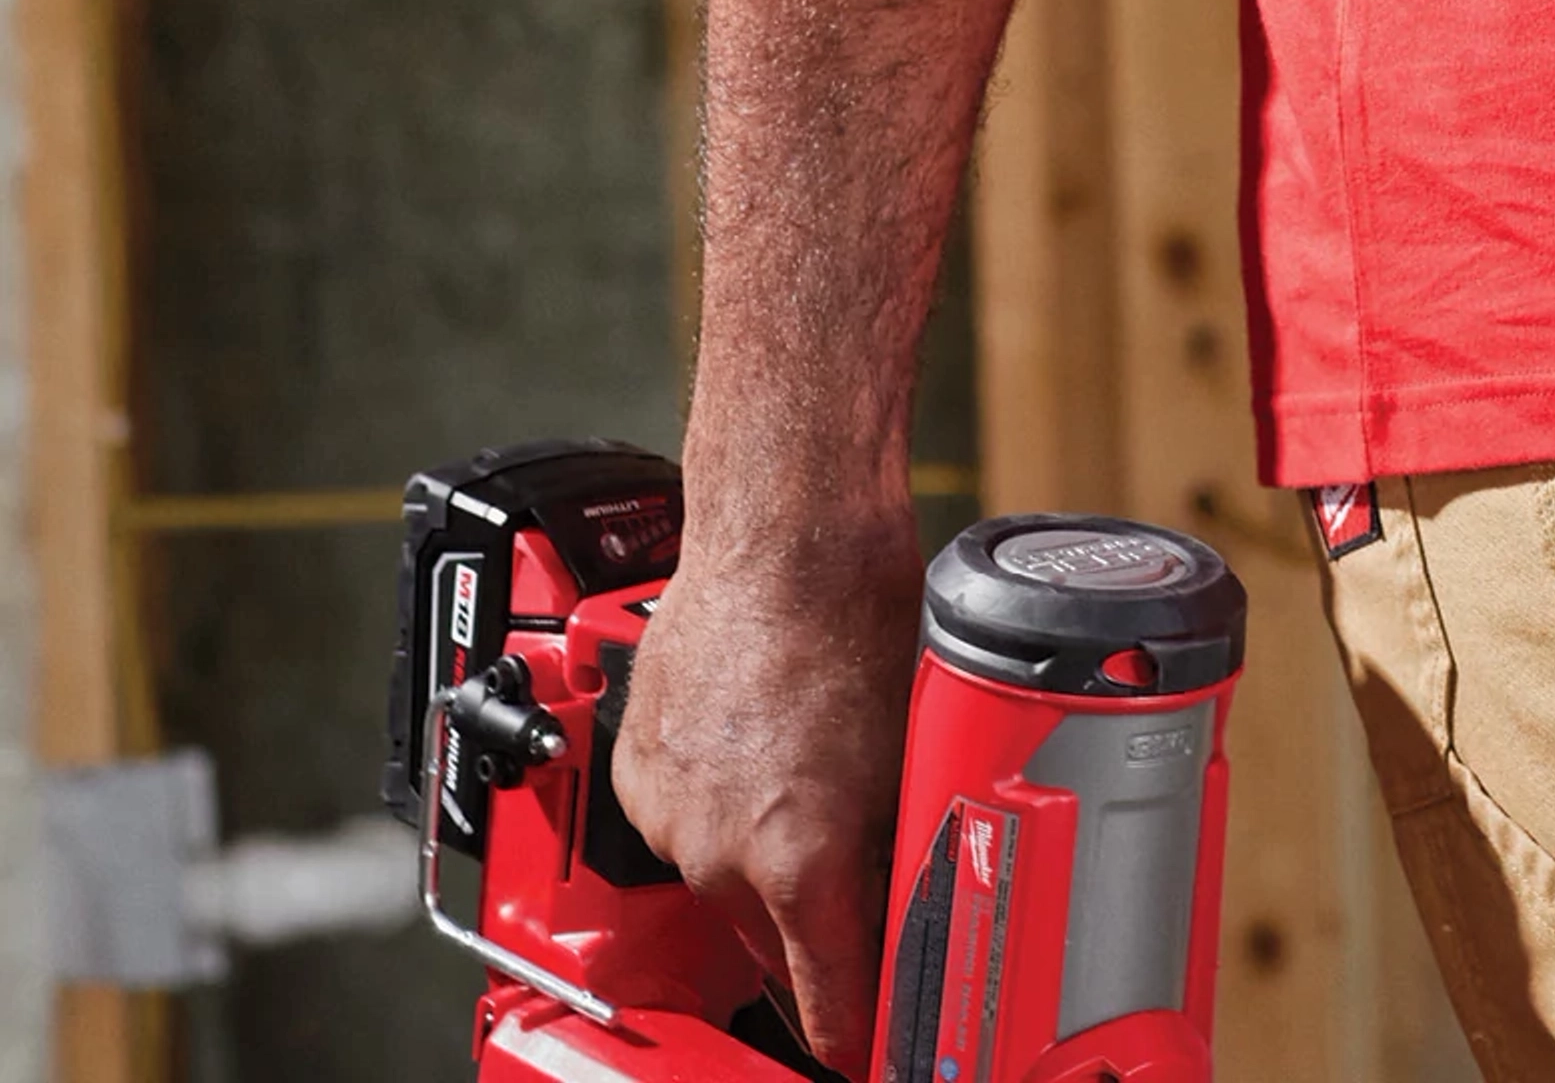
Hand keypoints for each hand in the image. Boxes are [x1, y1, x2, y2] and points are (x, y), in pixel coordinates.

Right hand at [611, 495, 925, 1062]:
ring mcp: (671, 815)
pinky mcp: (638, 774)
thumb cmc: (859, 612)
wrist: (787, 526)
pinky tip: (760, 747)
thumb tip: (915, 904)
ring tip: (808, 774)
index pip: (826, 1002)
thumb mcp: (909, 748)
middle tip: (860, 877)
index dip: (858, 1034)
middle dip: (815, 925)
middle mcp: (722, 854)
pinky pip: (682, 824)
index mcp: (798, 860)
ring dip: (762, 857)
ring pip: (723, 881)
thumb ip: (899, 846)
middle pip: (773, 940)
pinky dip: (717, 805)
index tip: (875, 1049)